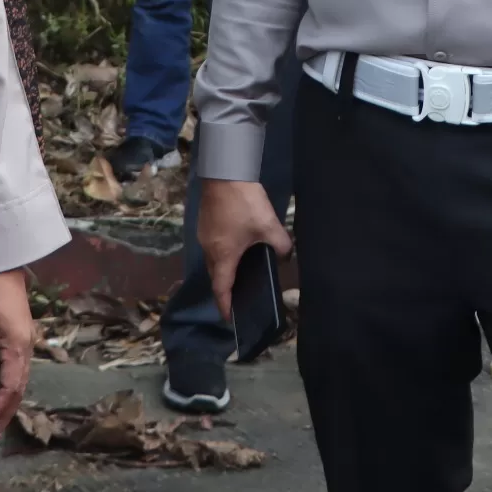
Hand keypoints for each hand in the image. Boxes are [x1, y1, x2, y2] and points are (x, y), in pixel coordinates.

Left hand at [0, 269, 35, 439]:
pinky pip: (10, 368)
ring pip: (15, 379)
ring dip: (3, 401)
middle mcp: (24, 347)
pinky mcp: (14, 335)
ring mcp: (21, 341)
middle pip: (17, 388)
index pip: (9, 387)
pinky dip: (1, 384)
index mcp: (18, 346)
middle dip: (3, 413)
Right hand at [198, 178, 290, 321]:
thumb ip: (282, 245)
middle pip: (216, 276)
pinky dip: (222, 255)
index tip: (229, 318)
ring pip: (213, 261)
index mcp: (224, 256)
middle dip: (225, 290)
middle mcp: (209, 250)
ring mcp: (204, 236)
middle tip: (239, 297)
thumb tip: (286, 256)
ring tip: (240, 274)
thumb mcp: (269, 225)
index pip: (221, 289)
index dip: (225, 305)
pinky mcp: (205, 224)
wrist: (224, 173)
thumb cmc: (244, 203)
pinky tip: (236, 249)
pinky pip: (213, 247)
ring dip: (224, 270)